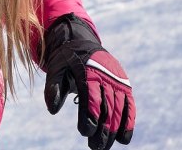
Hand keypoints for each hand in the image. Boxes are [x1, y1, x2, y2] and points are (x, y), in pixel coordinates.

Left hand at [41, 13, 134, 149]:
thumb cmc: (66, 60)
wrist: (82, 42)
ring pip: (119, 108)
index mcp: (88, 70)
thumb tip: (53, 110)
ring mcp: (117, 80)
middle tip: (95, 146)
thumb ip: (53, 88)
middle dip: (103, 128)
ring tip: (105, 146)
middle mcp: (106, 75)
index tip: (85, 132)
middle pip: (107, 106)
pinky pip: (129, 105)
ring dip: (114, 129)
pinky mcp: (124, 85)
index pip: (91, 96)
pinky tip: (124, 139)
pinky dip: (128, 122)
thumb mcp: (55, 69)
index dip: (90, 115)